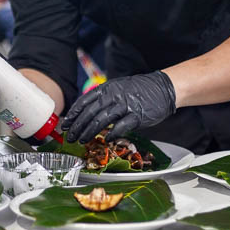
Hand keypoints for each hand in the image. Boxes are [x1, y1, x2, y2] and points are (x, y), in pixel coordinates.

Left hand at [61, 71, 176, 143]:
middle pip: (89, 112)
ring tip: (82, 140)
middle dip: (77, 126)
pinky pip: (120, 127)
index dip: (73, 114)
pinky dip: (111, 134)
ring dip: (89, 132)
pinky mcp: (136, 115)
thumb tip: (88, 113)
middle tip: (70, 137)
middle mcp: (113, 96)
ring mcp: (124, 105)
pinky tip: (105, 140)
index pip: (84, 101)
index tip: (66, 124)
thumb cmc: (139, 91)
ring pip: (100, 120)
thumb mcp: (118, 88)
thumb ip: (104, 98)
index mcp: (107, 88)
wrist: (163, 88)